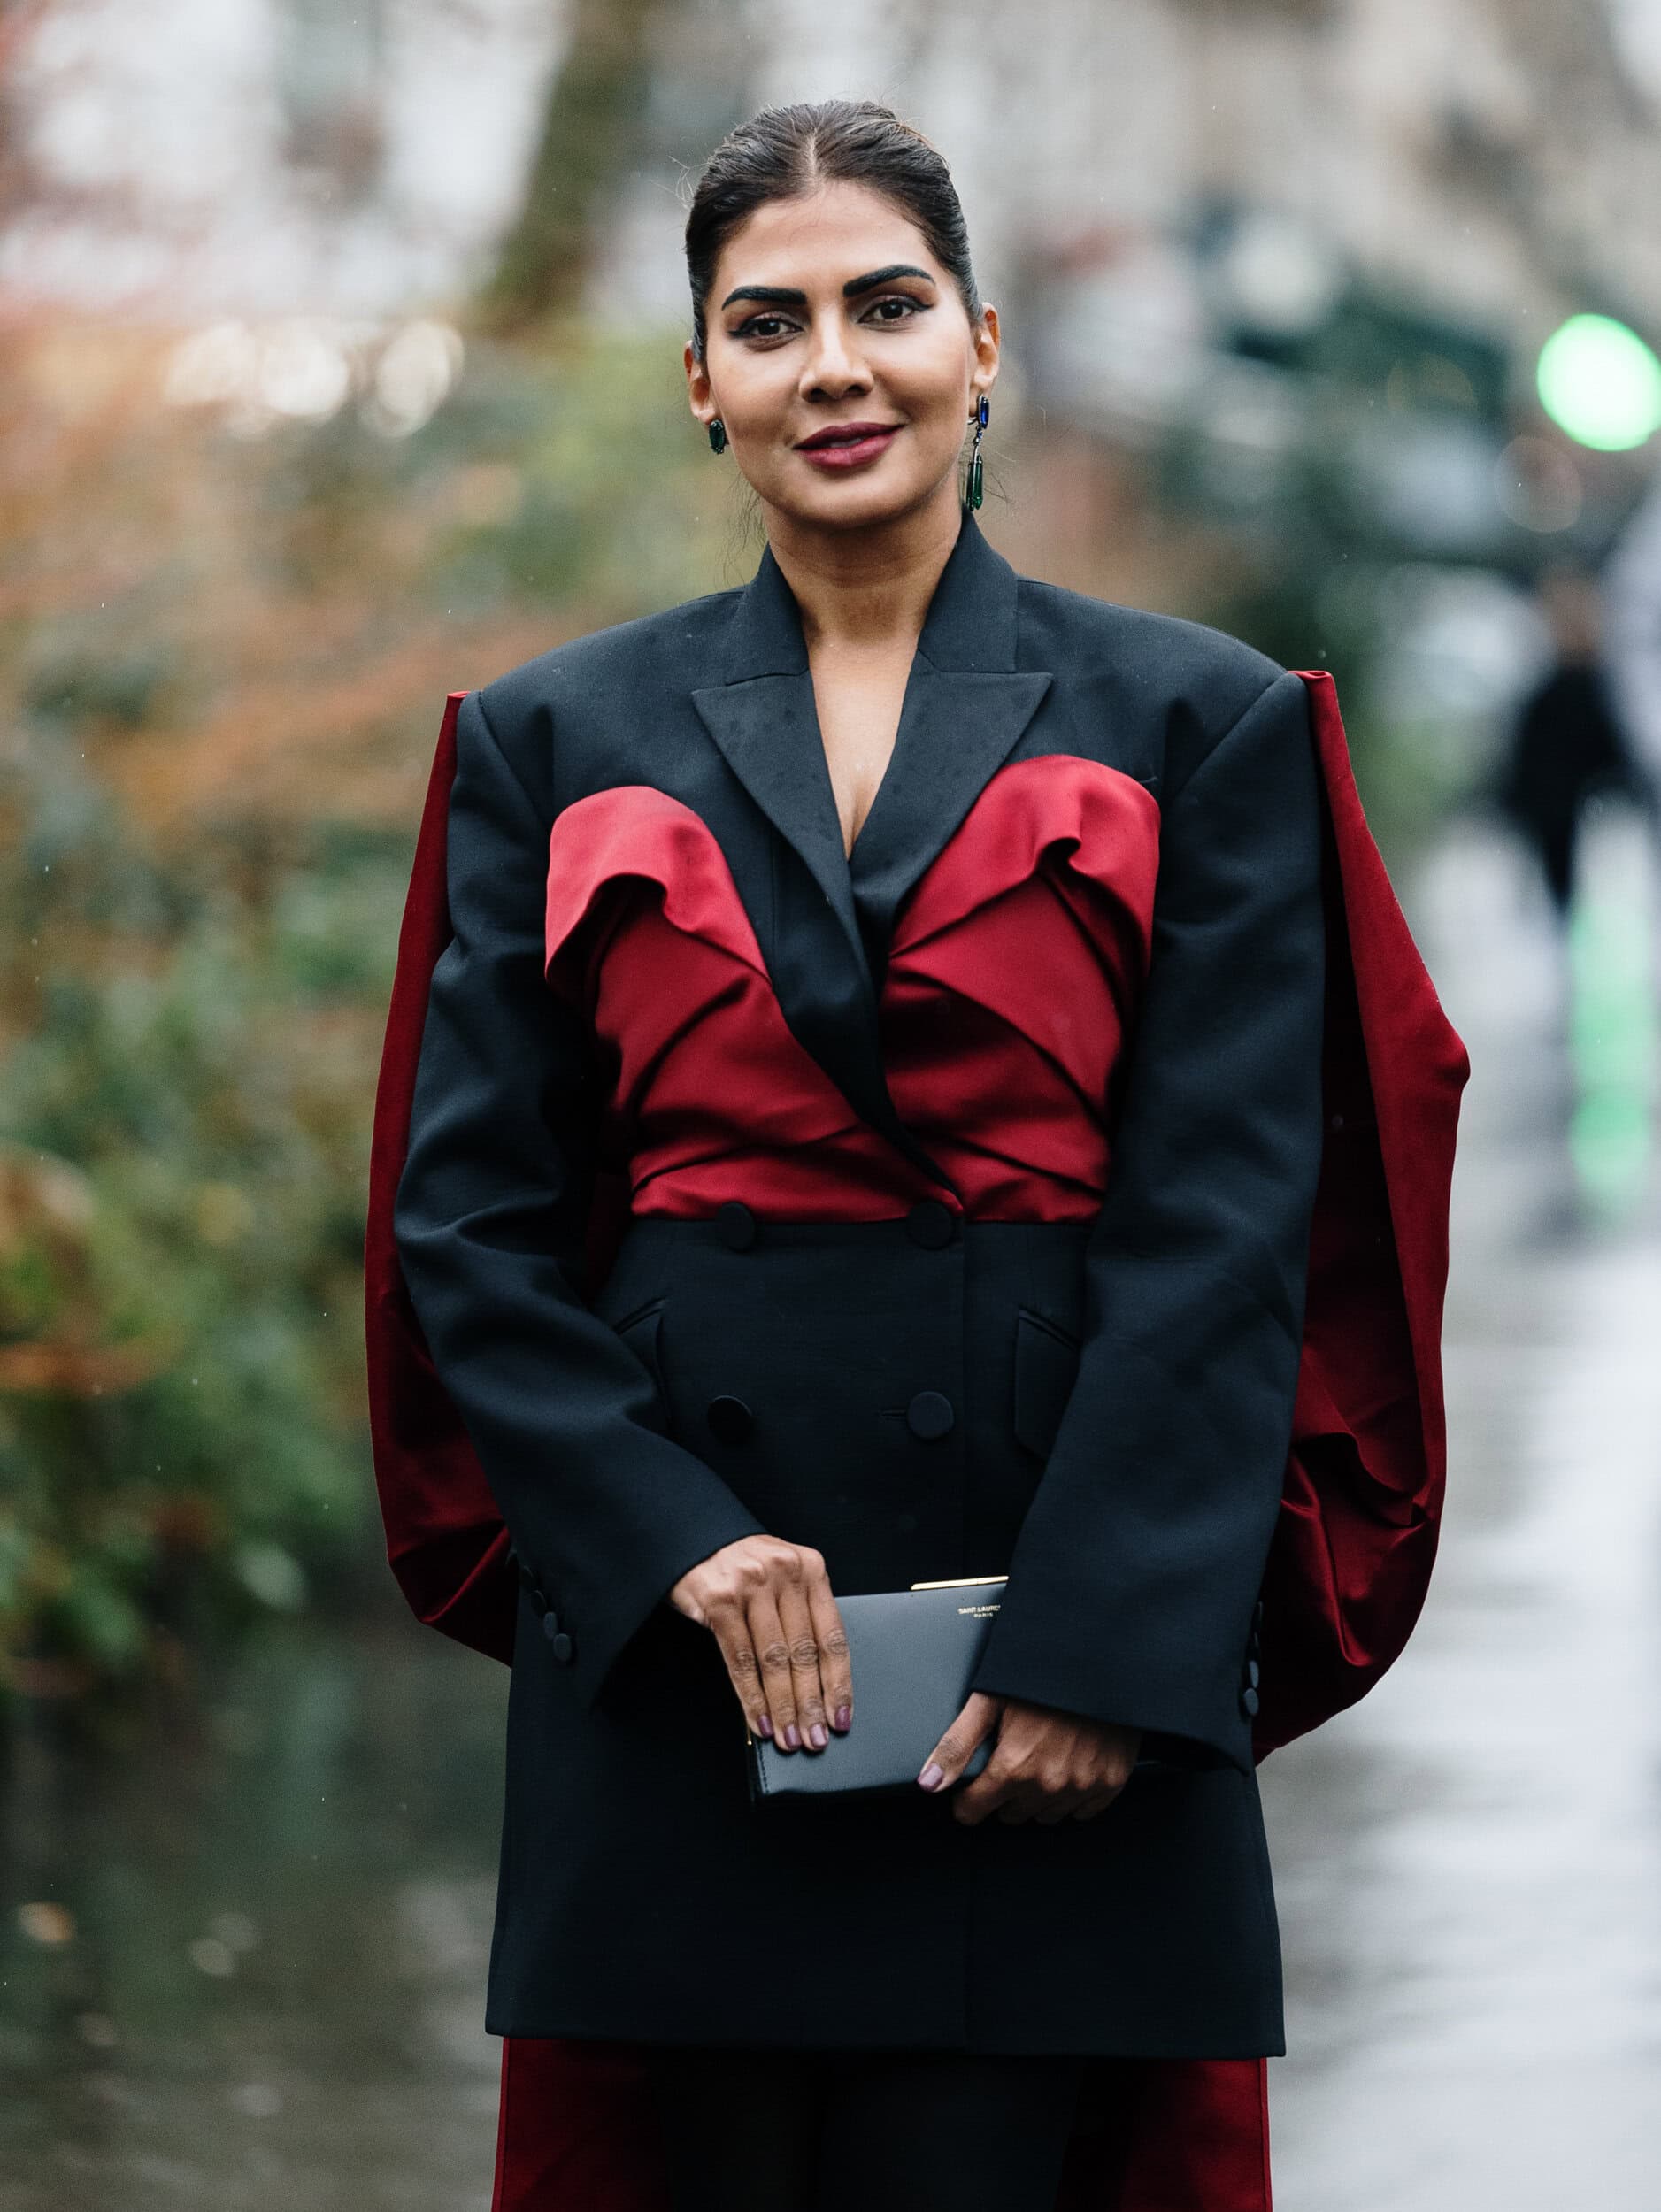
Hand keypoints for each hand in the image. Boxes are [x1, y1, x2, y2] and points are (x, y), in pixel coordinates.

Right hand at [668, 1535, 850, 1753]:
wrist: (692, 1536)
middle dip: (812, 1704)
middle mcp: (785, 1573)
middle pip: (805, 1653)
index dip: (839, 1683)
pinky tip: (759, 1720)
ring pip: (774, 1660)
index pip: (833, 1636)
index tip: (842, 1718)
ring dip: (783, 1707)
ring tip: (790, 1738)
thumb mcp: (783, 1576)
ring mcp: (752, 1585)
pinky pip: (740, 1660)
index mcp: (811, 1569)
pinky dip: (751, 1697)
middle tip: (815, 1739)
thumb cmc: (743, 1565)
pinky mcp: (720, 1601)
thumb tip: (819, 1683)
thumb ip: (803, 1614)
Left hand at [916, 1692, 1140, 1824]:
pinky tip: (1069, 1764)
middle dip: (1004, 1793)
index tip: (971, 1787)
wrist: (1099, 1657)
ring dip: (1037, 1796)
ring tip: (1041, 1756)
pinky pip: (1083, 1811)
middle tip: (1012, 1756)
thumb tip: (928, 1784)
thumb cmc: (1038, 1672)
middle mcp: (1048, 1785)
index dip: (968, 1798)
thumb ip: (957, 1745)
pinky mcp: (1110, 1782)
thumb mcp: (988, 1699)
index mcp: (1014, 1766)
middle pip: (1010, 1814)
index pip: (974, 1811)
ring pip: (1045, 1815)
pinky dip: (1072, 1795)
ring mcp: (1082, 1786)